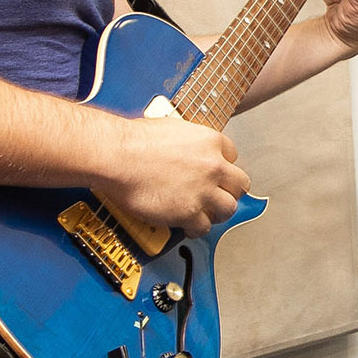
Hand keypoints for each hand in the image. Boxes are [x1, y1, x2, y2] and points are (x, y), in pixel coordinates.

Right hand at [97, 117, 251, 237]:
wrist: (118, 156)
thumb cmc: (134, 141)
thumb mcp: (171, 128)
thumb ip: (188, 143)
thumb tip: (185, 150)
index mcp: (210, 141)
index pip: (233, 155)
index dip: (222, 166)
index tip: (215, 173)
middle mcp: (213, 165)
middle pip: (239, 183)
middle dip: (229, 190)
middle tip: (219, 195)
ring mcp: (203, 190)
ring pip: (229, 208)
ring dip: (218, 212)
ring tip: (208, 213)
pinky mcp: (189, 212)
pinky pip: (204, 227)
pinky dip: (196, 229)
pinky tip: (189, 226)